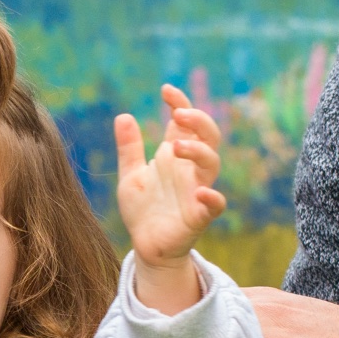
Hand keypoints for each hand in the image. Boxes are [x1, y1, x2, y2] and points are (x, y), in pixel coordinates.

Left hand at [111, 83, 226, 307]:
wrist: (145, 246)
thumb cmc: (143, 210)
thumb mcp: (130, 175)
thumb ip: (129, 148)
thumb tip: (123, 115)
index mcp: (175, 156)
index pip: (185, 123)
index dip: (181, 103)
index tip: (166, 90)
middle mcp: (189, 170)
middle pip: (208, 136)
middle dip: (198, 120)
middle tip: (177, 115)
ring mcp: (196, 191)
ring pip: (212, 164)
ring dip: (199, 151)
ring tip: (176, 146)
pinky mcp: (198, 216)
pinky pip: (215, 205)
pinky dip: (212, 198)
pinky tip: (201, 192)